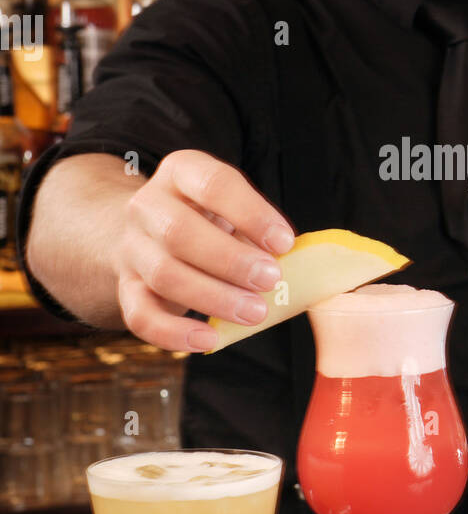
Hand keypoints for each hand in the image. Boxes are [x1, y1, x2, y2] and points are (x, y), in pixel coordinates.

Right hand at [112, 149, 294, 352]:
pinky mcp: (126, 288)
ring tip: (254, 312)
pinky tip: (209, 340)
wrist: (146, 231)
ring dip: (213, 297)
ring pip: (164, 275)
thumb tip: (294, 265)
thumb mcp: (230, 206)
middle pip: (179, 232)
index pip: (213, 184)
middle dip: (230, 260)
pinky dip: (174, 334)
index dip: (251, 213)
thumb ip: (257, 229)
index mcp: (181, 173)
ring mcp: (132, 248)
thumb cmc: (206, 218)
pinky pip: (140, 315)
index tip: (284, 242)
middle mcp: (148, 206)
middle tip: (270, 280)